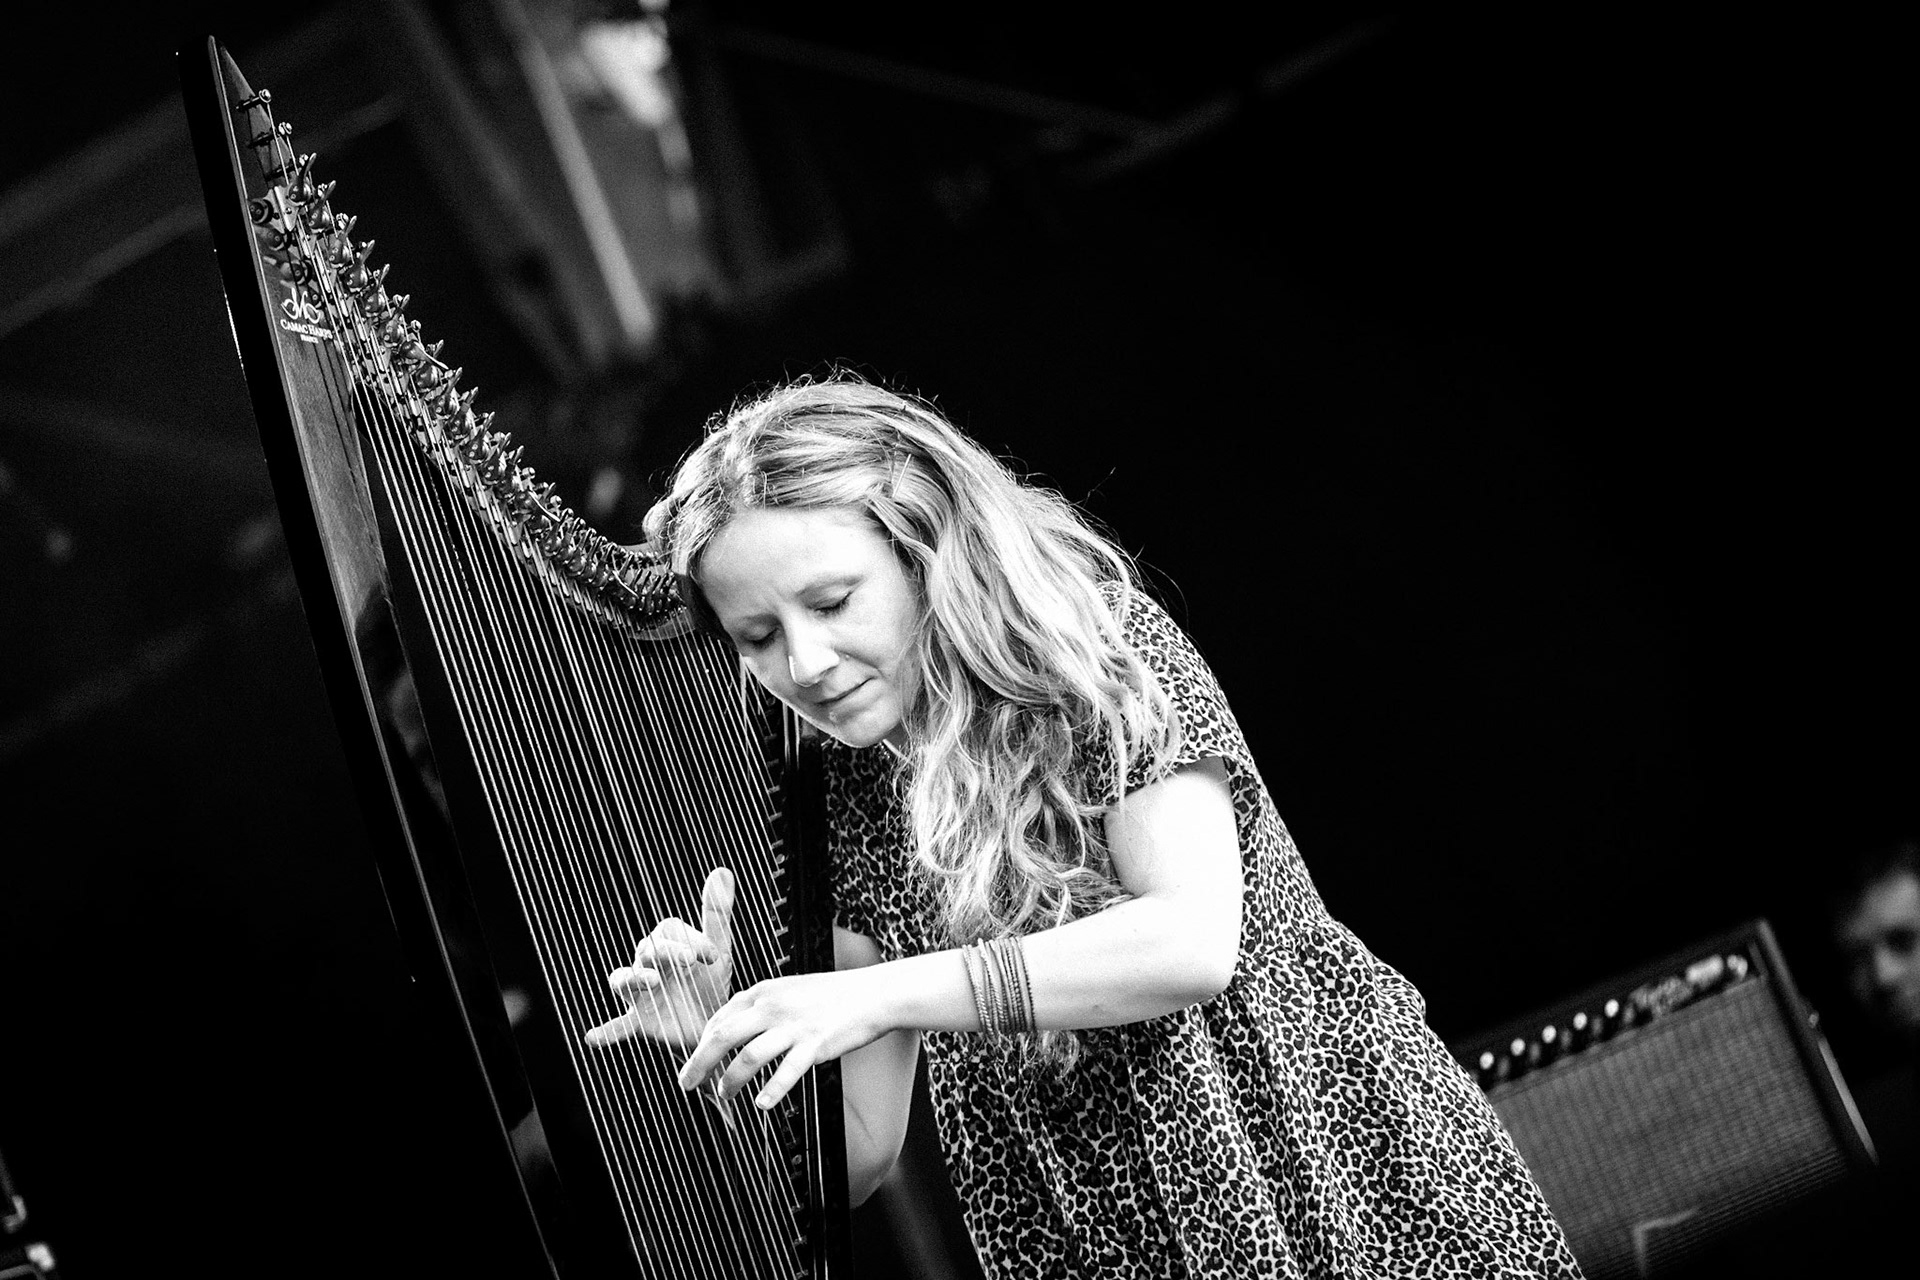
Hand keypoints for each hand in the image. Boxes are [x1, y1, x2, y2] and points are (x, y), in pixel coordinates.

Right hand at [584, 867, 734, 1049]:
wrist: (710, 1029)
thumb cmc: (709, 985)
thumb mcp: (718, 950)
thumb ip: (717, 914)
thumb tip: (722, 870)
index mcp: (665, 945)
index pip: (669, 931)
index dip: (691, 940)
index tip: (714, 956)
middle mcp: (647, 965)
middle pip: (647, 949)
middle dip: (666, 952)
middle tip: (688, 961)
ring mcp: (640, 994)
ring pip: (624, 979)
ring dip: (634, 979)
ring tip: (649, 981)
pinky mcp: (639, 1022)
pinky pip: (618, 1026)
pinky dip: (606, 1031)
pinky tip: (592, 1037)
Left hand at [677, 965, 890, 1110]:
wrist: (873, 993)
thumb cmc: (833, 994)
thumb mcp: (790, 989)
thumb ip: (763, 1004)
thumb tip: (735, 1022)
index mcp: (765, 992)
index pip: (719, 1018)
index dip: (701, 1044)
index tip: (695, 1061)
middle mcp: (774, 1007)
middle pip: (722, 1037)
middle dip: (699, 1064)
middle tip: (687, 1083)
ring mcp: (794, 1026)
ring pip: (748, 1058)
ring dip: (730, 1081)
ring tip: (725, 1094)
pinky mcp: (815, 1045)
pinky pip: (786, 1072)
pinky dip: (771, 1091)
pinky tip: (762, 1104)